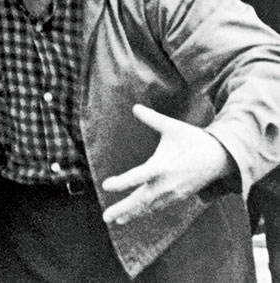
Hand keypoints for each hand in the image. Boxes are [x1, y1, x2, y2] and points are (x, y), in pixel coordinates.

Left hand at [101, 105, 234, 225]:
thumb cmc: (194, 139)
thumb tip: (134, 106)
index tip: (105, 186)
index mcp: (162, 166)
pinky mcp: (179, 197)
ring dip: (132, 213)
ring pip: (149, 206)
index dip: (121, 183)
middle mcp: (167, 184)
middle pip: (141, 199)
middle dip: (123, 209)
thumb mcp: (172, 126)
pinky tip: (135, 214)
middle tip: (105, 218)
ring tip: (117, 220)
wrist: (221, 158)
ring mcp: (173, 193)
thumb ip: (152, 118)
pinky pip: (159, 206)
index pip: (138, 177)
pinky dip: (146, 211)